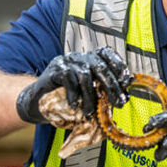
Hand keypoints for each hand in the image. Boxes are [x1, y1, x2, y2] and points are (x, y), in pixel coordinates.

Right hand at [16, 47, 131, 123]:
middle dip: (112, 86)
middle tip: (118, 102)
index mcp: (91, 58)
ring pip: (85, 76)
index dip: (119, 65)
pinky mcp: (56, 68)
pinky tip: (75, 106)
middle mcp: (81, 56)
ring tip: (91, 112)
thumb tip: (123, 97)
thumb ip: (103, 90)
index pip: (107, 54)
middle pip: (100, 67)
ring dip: (90, 97)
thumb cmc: (68, 96)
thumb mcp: (88, 92)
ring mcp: (67, 60)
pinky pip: (69, 80)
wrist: (40, 99)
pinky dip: (74, 95)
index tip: (127, 79)